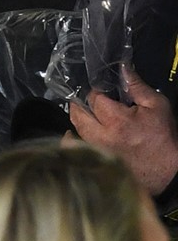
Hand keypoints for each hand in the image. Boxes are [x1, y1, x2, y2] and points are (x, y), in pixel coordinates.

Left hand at [69, 68, 177, 193]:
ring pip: (75, 129)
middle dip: (81, 104)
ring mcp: (95, 151)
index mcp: (116, 120)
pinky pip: (73, 148)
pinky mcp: (95, 162)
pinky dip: (72, 140)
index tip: (104, 94)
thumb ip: (137, 86)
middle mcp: (101, 136)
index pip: (93, 98)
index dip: (97, 93)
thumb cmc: (164, 139)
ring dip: (79, 120)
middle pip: (77, 113)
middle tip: (92, 103)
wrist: (168, 173)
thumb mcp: (157, 107)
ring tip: (90, 117)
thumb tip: (121, 67)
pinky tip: (77, 135)